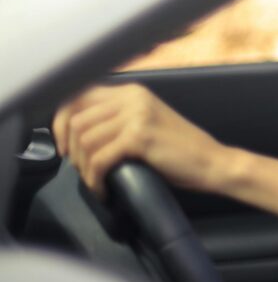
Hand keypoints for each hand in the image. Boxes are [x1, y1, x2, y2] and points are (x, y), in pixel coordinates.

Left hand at [52, 83, 230, 198]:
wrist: (213, 162)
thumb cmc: (181, 151)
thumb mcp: (146, 124)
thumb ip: (117, 120)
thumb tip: (77, 133)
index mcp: (132, 92)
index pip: (78, 96)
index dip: (61, 122)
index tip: (64, 146)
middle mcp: (133, 97)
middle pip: (76, 119)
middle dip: (71, 150)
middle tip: (82, 170)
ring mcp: (137, 115)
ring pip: (85, 140)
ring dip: (84, 168)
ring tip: (96, 181)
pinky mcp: (140, 137)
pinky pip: (100, 159)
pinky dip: (95, 179)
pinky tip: (104, 190)